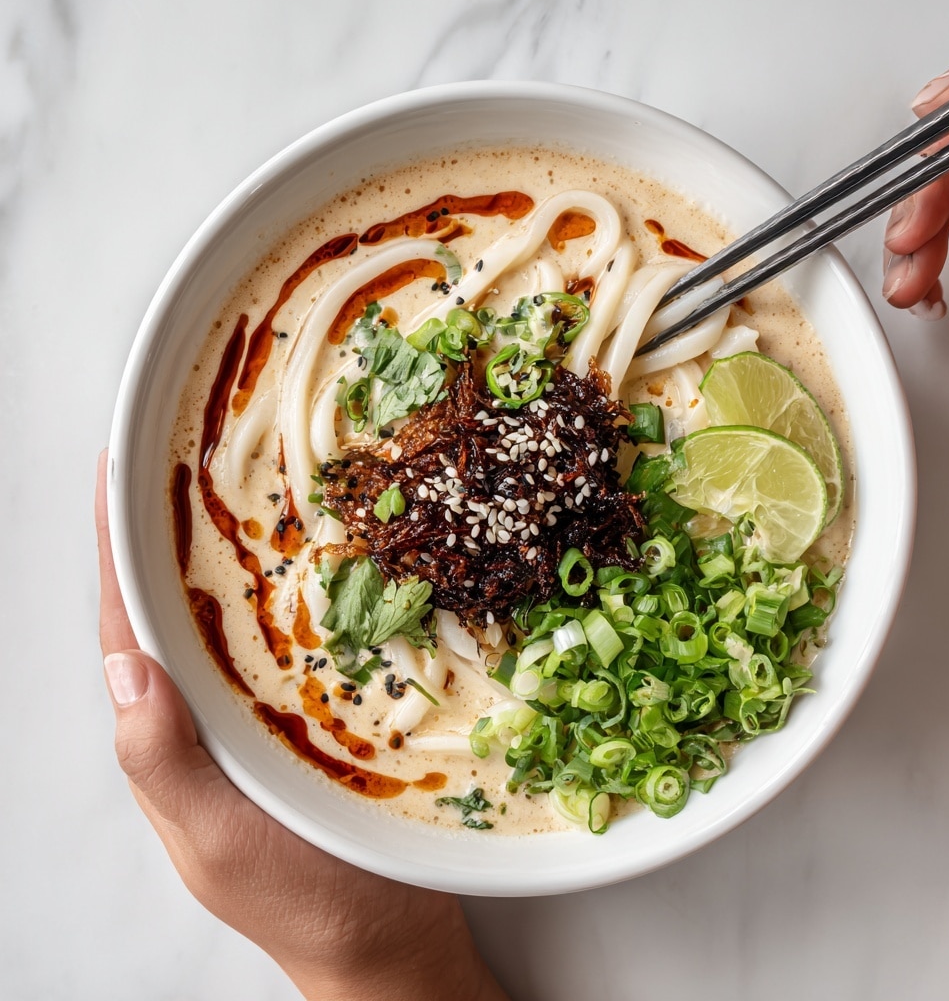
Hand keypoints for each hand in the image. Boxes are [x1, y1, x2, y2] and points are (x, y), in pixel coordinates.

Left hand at [95, 453, 507, 1000]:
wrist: (389, 941)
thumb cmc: (302, 901)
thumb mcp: (218, 842)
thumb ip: (164, 764)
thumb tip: (125, 667)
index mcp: (173, 732)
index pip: (128, 626)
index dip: (115, 549)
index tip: (116, 471)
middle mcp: (211, 710)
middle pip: (178, 605)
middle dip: (175, 528)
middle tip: (193, 450)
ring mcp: (266, 709)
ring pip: (240, 614)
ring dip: (240, 547)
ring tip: (256, 479)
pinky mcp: (321, 710)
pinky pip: (303, 636)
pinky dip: (306, 588)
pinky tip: (332, 551)